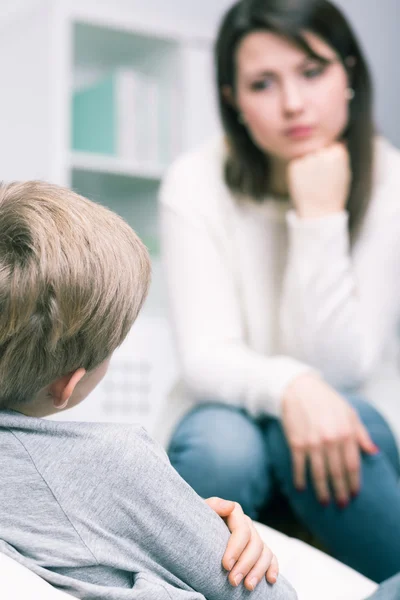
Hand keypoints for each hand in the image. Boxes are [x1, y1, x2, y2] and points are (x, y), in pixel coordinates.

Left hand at [205, 497, 278, 589]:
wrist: (197, 529)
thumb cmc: (197, 522)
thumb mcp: (201, 511)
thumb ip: (214, 505)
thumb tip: (230, 507)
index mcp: (234, 513)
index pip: (242, 530)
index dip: (236, 548)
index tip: (225, 565)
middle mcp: (246, 524)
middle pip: (254, 544)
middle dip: (245, 565)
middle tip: (233, 581)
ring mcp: (254, 537)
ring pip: (264, 552)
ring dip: (258, 571)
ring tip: (248, 586)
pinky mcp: (259, 550)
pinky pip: (271, 557)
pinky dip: (272, 568)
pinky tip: (270, 580)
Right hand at [282, 374, 377, 506]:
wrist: (299, 388)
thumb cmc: (326, 400)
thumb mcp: (349, 413)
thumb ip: (361, 433)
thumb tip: (373, 452)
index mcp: (346, 433)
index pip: (352, 465)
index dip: (353, 482)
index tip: (354, 494)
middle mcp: (330, 440)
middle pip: (337, 473)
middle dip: (340, 491)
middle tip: (341, 505)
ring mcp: (313, 443)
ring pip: (319, 474)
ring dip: (322, 491)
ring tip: (324, 502)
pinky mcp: (296, 443)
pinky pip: (299, 466)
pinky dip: (300, 479)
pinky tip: (302, 488)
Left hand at [288, 143, 350, 218]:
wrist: (319, 211)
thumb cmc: (334, 194)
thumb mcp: (345, 173)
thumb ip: (342, 155)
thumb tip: (342, 140)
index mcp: (338, 153)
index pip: (332, 147)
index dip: (330, 160)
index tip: (330, 173)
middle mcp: (322, 154)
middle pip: (318, 151)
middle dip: (318, 161)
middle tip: (320, 179)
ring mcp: (307, 159)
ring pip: (307, 157)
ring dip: (308, 166)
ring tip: (313, 182)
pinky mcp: (294, 166)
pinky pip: (297, 164)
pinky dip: (299, 172)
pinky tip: (305, 183)